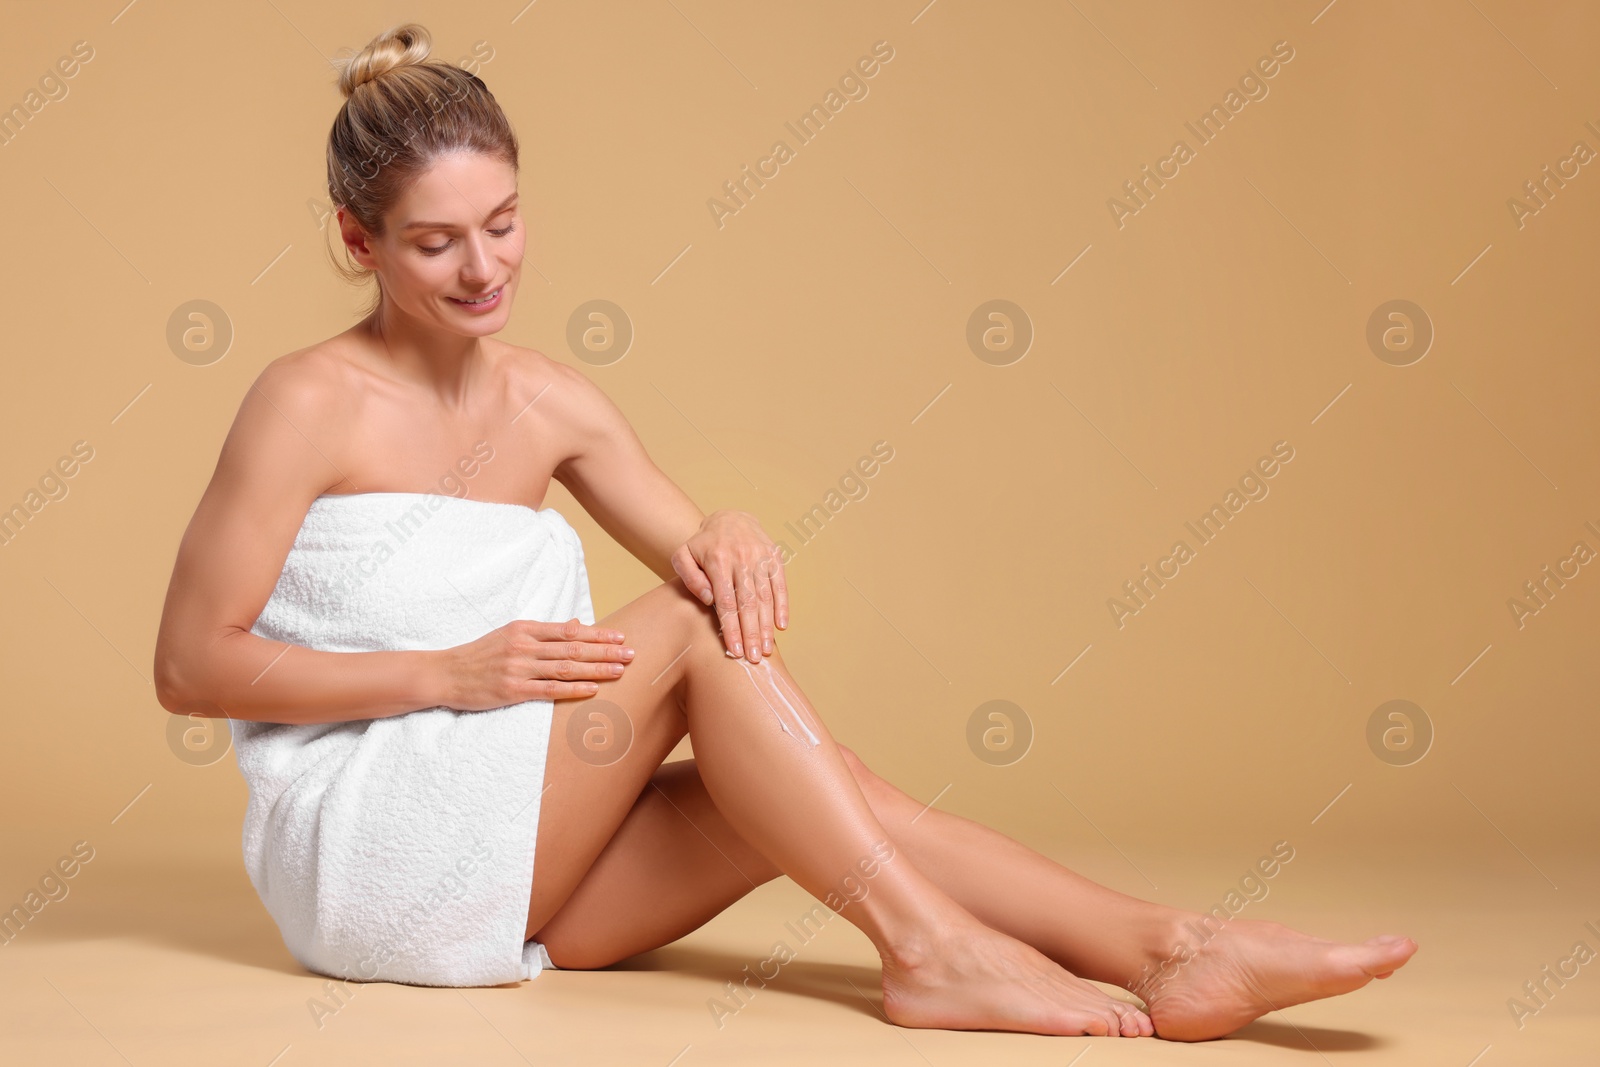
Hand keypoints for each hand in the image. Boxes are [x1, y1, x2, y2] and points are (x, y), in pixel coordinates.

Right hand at [437, 618, 633, 710]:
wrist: (445, 673)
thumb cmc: (479, 654)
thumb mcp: (509, 634)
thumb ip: (542, 632)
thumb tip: (575, 625)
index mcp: (524, 629)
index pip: (569, 630)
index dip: (597, 633)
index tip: (620, 636)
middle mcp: (524, 646)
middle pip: (573, 647)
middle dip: (605, 651)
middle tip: (631, 653)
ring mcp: (518, 668)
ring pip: (566, 667)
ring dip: (596, 669)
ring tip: (620, 670)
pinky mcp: (513, 690)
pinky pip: (549, 689)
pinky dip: (573, 687)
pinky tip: (592, 688)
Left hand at [672, 509, 786, 662]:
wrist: (729, 518)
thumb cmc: (702, 545)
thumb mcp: (683, 555)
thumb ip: (689, 577)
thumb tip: (708, 599)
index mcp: (718, 560)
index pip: (726, 602)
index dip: (732, 629)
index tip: (735, 651)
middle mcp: (741, 559)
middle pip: (748, 603)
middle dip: (752, 633)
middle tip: (754, 658)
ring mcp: (760, 557)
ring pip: (765, 597)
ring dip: (767, 626)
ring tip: (767, 650)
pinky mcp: (774, 557)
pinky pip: (780, 584)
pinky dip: (782, 606)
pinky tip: (781, 626)